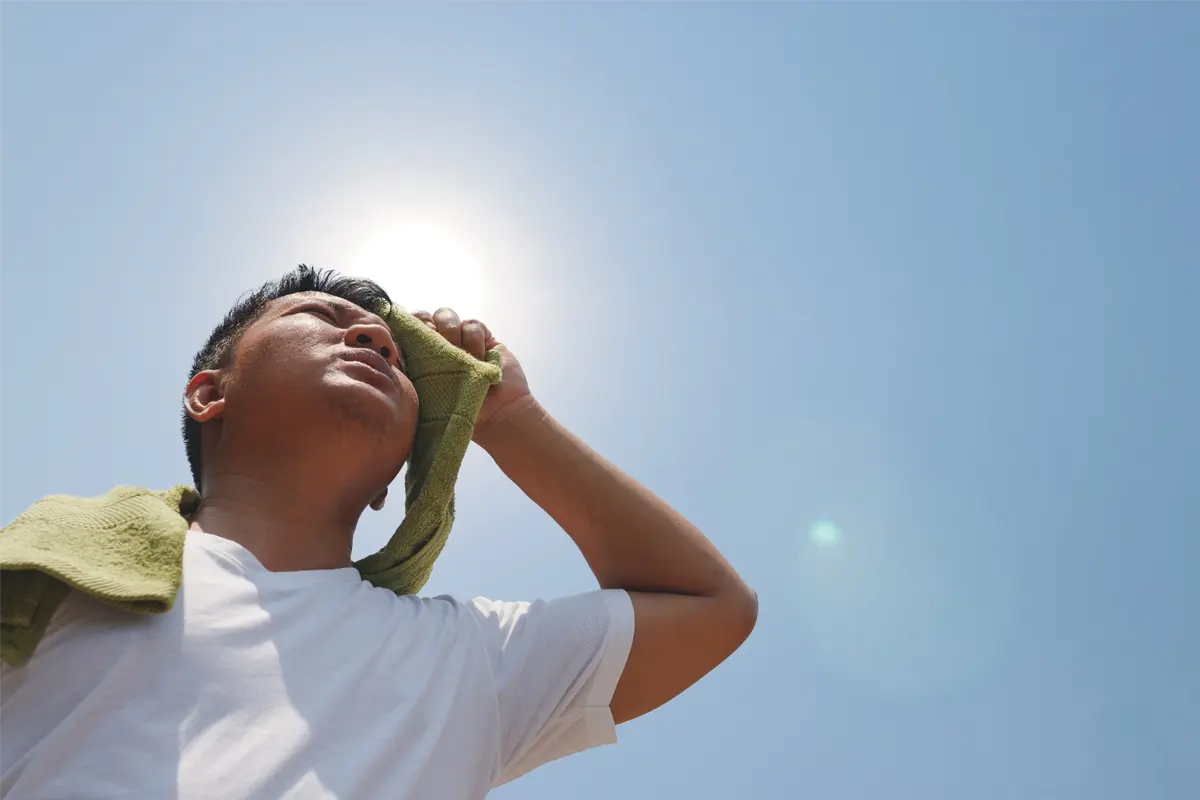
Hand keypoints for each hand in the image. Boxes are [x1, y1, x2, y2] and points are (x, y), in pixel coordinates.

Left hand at [411, 308, 534, 439]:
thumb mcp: (422, 397)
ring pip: (445, 315)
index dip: (403, 326)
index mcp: (417, 360)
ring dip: (450, 330)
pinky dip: (474, 338)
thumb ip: (405, 374)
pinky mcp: (482, 339)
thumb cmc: (456, 415)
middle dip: (425, 324)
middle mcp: (436, 347)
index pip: (402, 331)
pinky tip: (480, 357)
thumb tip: (386, 352)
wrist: (498, 417)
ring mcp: (459, 341)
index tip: (408, 336)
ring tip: (460, 354)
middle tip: (433, 340)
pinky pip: (471, 324)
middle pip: (422, 316)